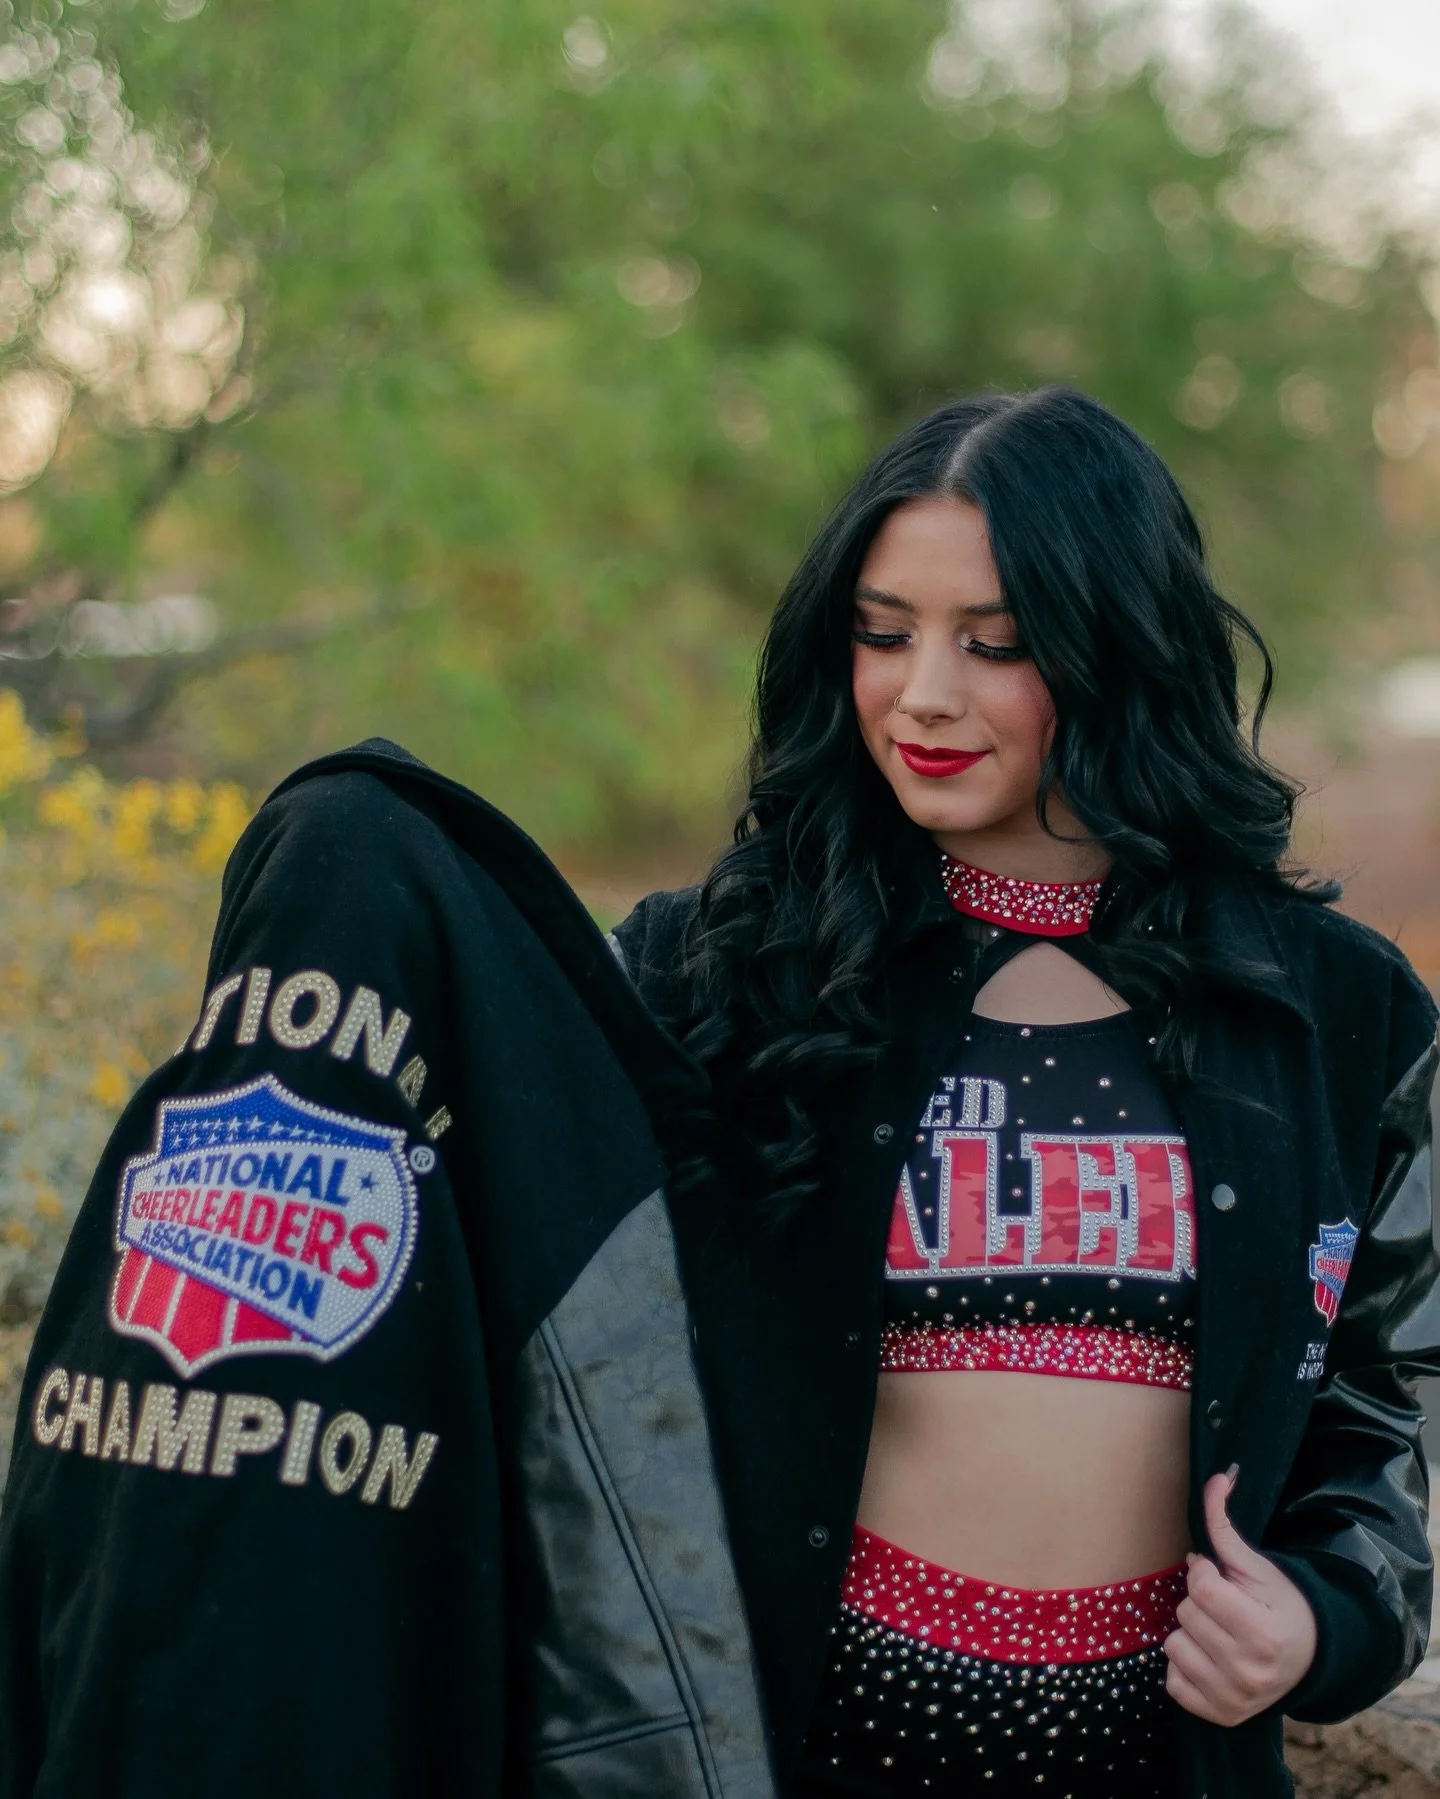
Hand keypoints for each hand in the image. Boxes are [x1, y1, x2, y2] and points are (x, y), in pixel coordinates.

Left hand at [1162, 1467, 1317, 1725]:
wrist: (1306, 1658)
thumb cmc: (1280, 1605)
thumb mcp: (1257, 1566)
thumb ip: (1225, 1525)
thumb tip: (1217, 1477)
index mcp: (1262, 1632)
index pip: (1201, 1587)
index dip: (1205, 1575)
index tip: (1221, 1579)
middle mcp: (1249, 1671)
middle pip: (1185, 1614)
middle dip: (1198, 1602)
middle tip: (1224, 1608)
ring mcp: (1233, 1698)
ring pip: (1173, 1645)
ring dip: (1189, 1633)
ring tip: (1218, 1633)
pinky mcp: (1218, 1715)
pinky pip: (1172, 1680)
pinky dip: (1185, 1666)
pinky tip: (1210, 1659)